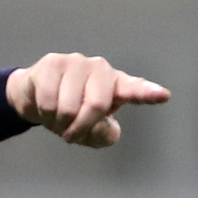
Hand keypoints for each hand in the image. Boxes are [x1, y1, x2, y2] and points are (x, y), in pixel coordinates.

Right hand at [5, 53, 169, 147]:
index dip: (148, 93)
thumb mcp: (90, 132)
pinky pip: (48, 101)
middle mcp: (100, 69)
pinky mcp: (53, 63)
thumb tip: (103, 127)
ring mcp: (76, 63)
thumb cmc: (69, 113)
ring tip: (56, 117)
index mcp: (116, 85)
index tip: (163, 95)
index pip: (135, 90)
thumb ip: (103, 135)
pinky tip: (44, 106)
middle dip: (80, 127)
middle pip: (97, 105)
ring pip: (68, 106)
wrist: (33, 96)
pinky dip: (44, 114)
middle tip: (70, 134)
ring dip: (59, 122)